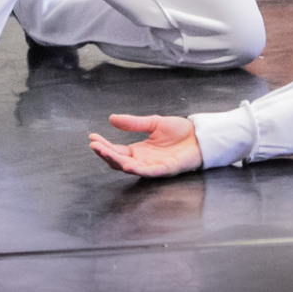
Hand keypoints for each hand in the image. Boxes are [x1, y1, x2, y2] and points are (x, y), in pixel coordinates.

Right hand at [88, 114, 202, 176]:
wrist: (200, 135)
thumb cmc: (180, 132)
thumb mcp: (153, 123)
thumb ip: (133, 123)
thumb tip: (112, 119)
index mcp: (139, 151)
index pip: (116, 150)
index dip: (104, 145)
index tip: (92, 138)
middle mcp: (143, 161)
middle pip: (119, 161)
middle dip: (105, 154)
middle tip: (94, 145)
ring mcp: (153, 166)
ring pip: (130, 168)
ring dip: (116, 161)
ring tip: (104, 152)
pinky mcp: (166, 169)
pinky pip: (149, 172)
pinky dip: (137, 170)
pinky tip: (127, 165)